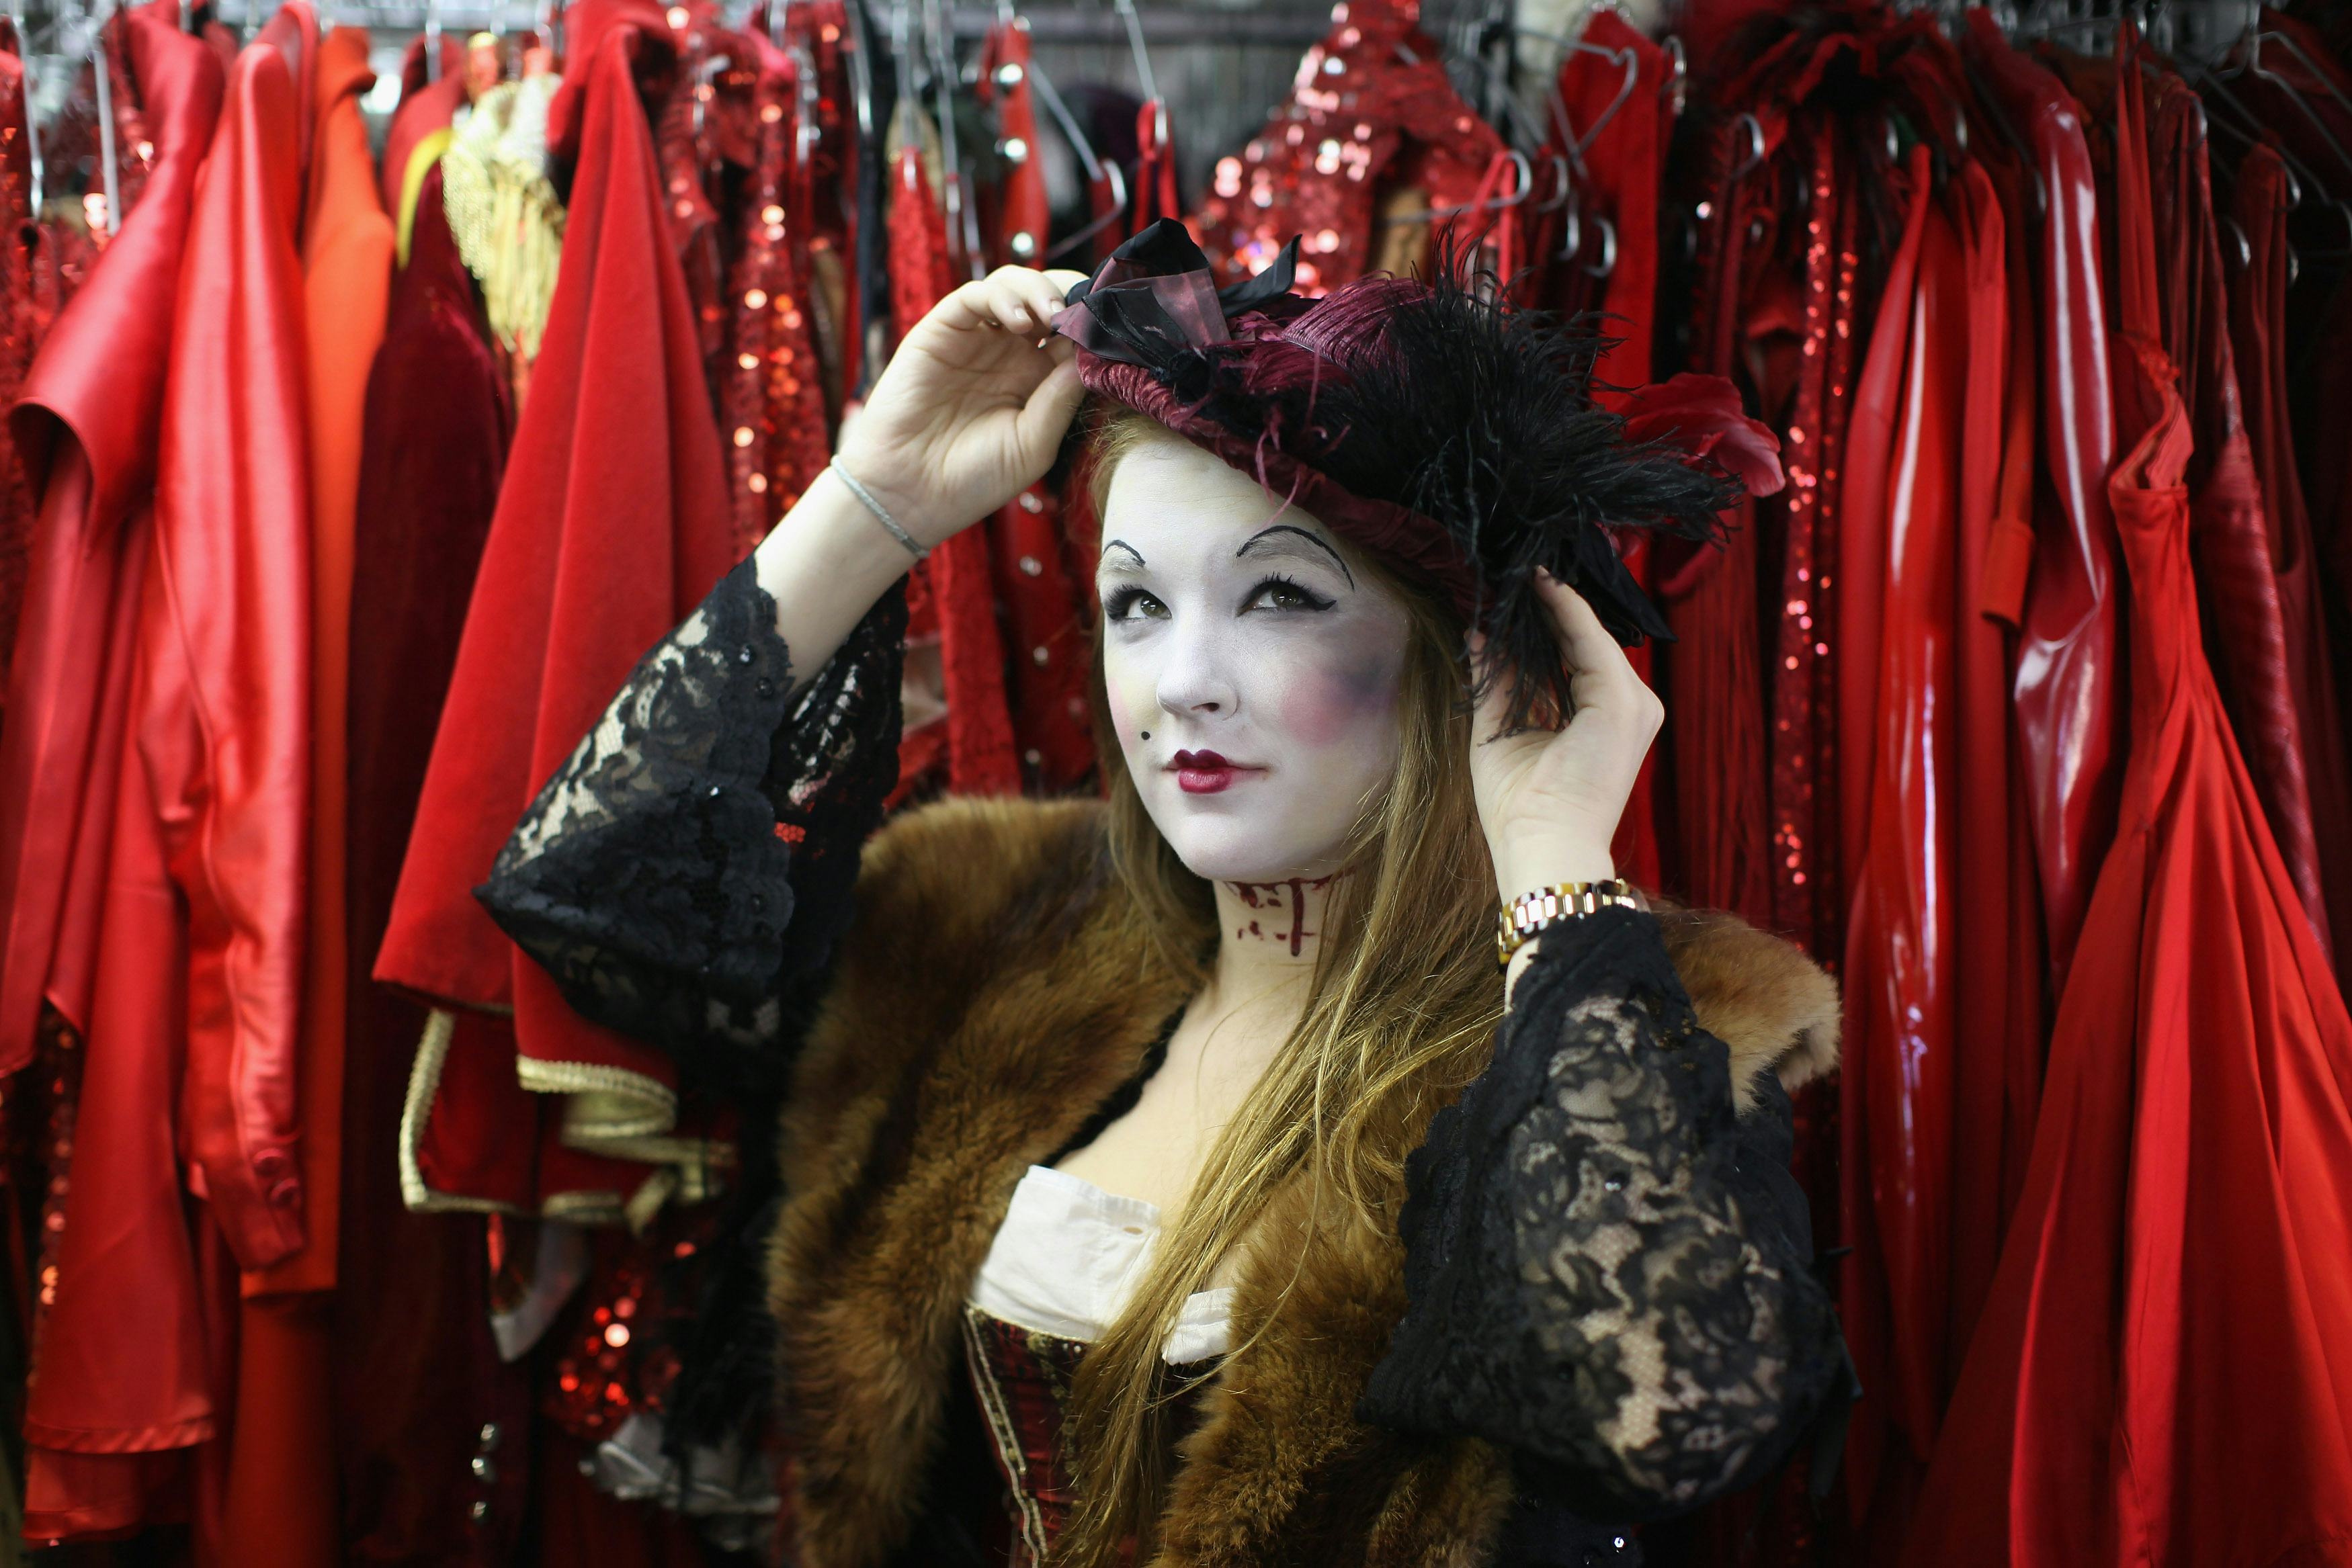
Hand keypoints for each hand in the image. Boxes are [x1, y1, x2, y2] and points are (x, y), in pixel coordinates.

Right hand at [833, 265, 1088, 546]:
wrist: (912, 495)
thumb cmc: (974, 479)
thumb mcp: (1033, 444)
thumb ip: (1061, 399)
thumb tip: (1090, 356)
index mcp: (1037, 380)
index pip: (1072, 336)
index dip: (1091, 325)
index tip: (1111, 327)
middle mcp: (1009, 354)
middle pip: (1047, 301)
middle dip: (1070, 297)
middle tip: (1084, 312)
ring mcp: (976, 340)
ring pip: (1013, 287)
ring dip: (1039, 291)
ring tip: (1052, 315)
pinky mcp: (942, 331)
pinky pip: (975, 296)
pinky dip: (1001, 297)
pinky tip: (1018, 322)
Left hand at [1466, 569, 1660, 900]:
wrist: (1543, 845)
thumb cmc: (1520, 806)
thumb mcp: (1499, 729)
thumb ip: (1495, 680)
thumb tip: (1479, 632)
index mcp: (1600, 719)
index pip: (1573, 658)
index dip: (1543, 623)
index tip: (1514, 591)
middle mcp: (1626, 707)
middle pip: (1583, 643)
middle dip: (1546, 607)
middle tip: (1512, 570)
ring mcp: (1632, 704)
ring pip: (1589, 636)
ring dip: (1553, 601)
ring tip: (1520, 569)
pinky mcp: (1624, 701)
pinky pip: (1590, 641)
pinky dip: (1565, 609)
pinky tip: (1540, 584)